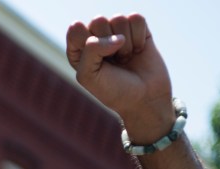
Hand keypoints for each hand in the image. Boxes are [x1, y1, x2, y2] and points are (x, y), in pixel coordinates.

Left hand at [66, 14, 173, 143]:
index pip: (76, 28)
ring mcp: (118, 30)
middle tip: (114, 62)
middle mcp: (97, 35)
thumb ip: (91, 50)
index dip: (88, 44)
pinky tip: (138, 51)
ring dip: (125, 44)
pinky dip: (138, 37)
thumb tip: (117, 36)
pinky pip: (136, 19)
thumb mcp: (89, 76)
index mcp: (79, 47)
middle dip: (108, 44)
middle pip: (98, 20)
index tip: (97, 62)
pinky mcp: (138, 28)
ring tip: (126, 58)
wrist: (144, 99)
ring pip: (118, 18)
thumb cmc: (112, 90)